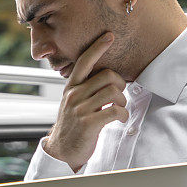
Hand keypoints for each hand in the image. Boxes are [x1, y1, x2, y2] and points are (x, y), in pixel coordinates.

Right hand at [44, 32, 128, 172]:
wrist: (62, 150)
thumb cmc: (73, 125)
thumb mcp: (74, 103)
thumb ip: (86, 89)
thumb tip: (108, 79)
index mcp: (71, 87)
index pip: (84, 61)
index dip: (97, 47)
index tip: (109, 36)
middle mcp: (74, 95)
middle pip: (107, 75)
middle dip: (120, 84)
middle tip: (119, 94)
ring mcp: (80, 109)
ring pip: (113, 92)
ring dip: (123, 101)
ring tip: (119, 109)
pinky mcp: (89, 123)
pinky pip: (115, 111)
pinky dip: (123, 114)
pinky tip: (120, 119)